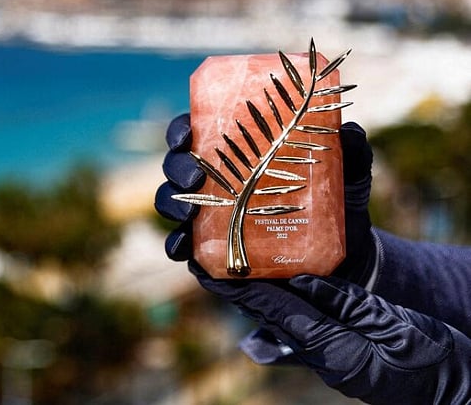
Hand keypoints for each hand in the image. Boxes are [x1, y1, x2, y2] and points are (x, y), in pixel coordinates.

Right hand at [154, 113, 376, 284]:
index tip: (186, 135)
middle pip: (177, 166)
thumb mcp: (347, 175)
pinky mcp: (211, 251)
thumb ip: (350, 151)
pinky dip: (176, 245)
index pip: (196, 133)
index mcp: (237, 153)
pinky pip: (182, 248)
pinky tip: (183, 247)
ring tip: (189, 213)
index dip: (181, 131)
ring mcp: (209, 217)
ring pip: (173, 203)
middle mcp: (216, 181)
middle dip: (176, 168)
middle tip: (194, 177)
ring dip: (172, 204)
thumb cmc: (336, 204)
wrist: (341, 257)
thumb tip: (349, 131)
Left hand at [193, 267, 470, 403]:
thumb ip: (348, 304)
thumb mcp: (394, 327)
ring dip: (257, 296)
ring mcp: (332, 357)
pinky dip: (284, 305)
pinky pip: (304, 327)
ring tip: (231, 269)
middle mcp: (325, 355)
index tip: (212, 271)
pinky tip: (276, 288)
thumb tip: (303, 279)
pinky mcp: (342, 355)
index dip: (243, 290)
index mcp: (334, 349)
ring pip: (285, 321)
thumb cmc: (432, 361)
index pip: (277, 312)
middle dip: (239, 290)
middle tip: (208, 263)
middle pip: (272, 315)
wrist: (457, 390)